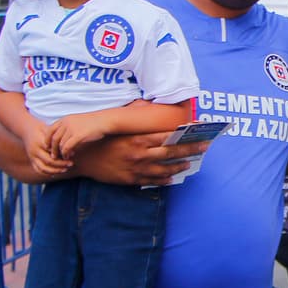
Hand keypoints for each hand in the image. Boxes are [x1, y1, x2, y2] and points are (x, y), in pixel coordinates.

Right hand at [23, 122, 68, 175]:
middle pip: (49, 161)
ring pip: (43, 168)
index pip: (52, 152)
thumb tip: (72, 153)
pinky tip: (56, 173)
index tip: (72, 156)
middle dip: (61, 164)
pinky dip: (47, 173)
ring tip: (65, 169)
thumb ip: (60, 141)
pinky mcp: (31, 160)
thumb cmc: (43, 129)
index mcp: (39, 142)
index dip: (62, 155)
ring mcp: (32, 157)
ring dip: (55, 170)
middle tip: (71, 164)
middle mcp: (34, 151)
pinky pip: (38, 170)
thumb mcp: (51, 131)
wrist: (27, 129)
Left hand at [48, 113, 111, 159]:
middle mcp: (66, 123)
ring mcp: (72, 129)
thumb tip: (62, 136)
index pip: (50, 130)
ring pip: (60, 144)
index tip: (48, 147)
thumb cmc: (92, 122)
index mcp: (65, 119)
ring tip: (63, 157)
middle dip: (52, 149)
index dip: (47, 140)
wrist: (104, 120)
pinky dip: (66, 153)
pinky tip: (69, 156)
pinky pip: (67, 147)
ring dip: (60, 153)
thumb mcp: (77, 121)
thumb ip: (68, 126)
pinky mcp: (78, 135)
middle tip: (53, 156)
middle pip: (54, 138)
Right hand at [72, 130, 208, 186]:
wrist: (82, 159)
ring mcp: (137, 169)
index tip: (199, 131)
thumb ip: (136, 120)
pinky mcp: (132, 180)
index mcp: (138, 139)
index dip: (186, 135)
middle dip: (191, 150)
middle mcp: (140, 154)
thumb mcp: (119, 127)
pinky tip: (174, 176)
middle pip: (172, 153)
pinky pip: (153, 180)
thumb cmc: (101, 140)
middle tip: (205, 147)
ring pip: (166, 169)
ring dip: (180, 165)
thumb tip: (151, 107)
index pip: (168, 137)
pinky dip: (166, 179)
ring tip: (191, 162)